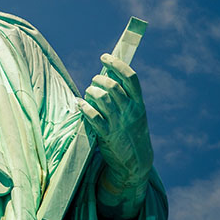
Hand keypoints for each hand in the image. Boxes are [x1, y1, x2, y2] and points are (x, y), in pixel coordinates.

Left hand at [79, 53, 152, 191]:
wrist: (136, 163)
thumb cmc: (131, 132)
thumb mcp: (134, 113)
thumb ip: (124, 96)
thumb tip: (107, 73)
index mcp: (139, 104)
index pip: (131, 77)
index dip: (116, 64)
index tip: (104, 57)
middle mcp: (130, 111)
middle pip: (113, 86)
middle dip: (99, 80)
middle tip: (94, 83)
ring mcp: (119, 123)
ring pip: (102, 99)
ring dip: (91, 92)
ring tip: (88, 94)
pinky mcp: (107, 135)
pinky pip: (93, 117)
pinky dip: (84, 107)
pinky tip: (80, 104)